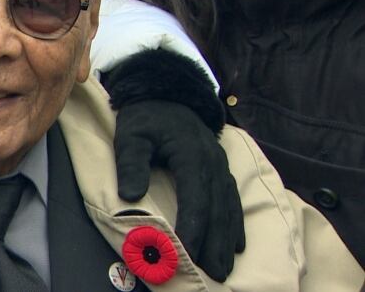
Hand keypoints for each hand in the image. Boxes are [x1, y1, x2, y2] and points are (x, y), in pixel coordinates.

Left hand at [114, 100, 245, 281]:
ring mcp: (219, 164)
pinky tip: (236, 244)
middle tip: (213, 273)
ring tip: (223, 267)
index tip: (188, 251)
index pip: (195, 195)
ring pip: (228, 206)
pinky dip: (235, 223)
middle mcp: (212, 161)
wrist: (165, 93)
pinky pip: (232, 199)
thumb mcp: (131, 135)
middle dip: (214, 242)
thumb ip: (130, 163)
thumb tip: (129, 195)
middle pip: (216, 207)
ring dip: (227, 239)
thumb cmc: (145, 118)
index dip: (193, 225)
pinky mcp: (220, 168)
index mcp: (191, 154)